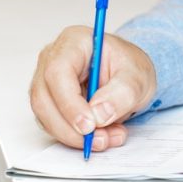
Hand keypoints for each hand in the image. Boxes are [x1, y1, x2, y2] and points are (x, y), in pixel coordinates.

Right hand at [29, 26, 156, 151]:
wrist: (129, 76)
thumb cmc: (129, 67)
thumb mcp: (138, 77)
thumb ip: (122, 93)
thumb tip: (98, 114)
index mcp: (74, 42)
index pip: (58, 71)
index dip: (69, 102)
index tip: (89, 125)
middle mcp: (53, 59)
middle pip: (44, 97)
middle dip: (70, 126)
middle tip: (99, 139)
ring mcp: (47, 81)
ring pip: (45, 115)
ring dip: (74, 136)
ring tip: (107, 138)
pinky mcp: (49, 102)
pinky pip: (52, 125)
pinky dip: (74, 137)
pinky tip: (100, 136)